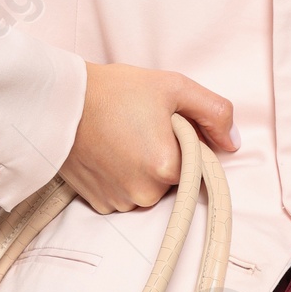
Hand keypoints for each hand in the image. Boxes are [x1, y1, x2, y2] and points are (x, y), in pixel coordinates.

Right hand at [59, 64, 237, 213]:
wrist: (58, 101)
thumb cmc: (114, 90)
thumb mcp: (173, 86)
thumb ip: (214, 112)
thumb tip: (232, 142)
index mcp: (166, 168)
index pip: (197, 165)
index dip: (186, 143)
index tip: (167, 126)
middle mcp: (144, 193)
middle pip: (173, 180)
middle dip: (164, 157)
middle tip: (141, 128)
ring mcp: (120, 201)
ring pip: (149, 190)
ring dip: (143, 170)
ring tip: (121, 139)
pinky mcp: (99, 204)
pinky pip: (124, 195)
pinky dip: (121, 178)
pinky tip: (108, 153)